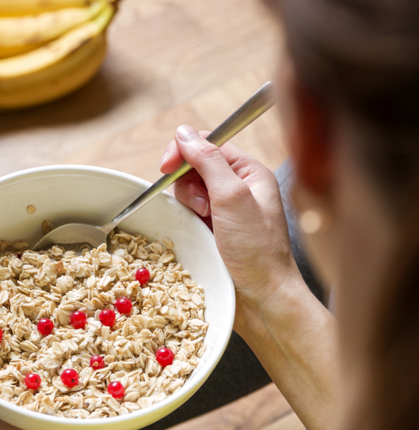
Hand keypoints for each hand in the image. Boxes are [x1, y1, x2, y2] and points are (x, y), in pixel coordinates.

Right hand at [159, 125, 302, 327]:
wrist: (263, 296)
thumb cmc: (256, 250)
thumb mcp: (232, 197)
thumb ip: (208, 160)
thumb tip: (184, 132)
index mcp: (251, 173)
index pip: (211, 144)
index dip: (185, 151)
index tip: (166, 166)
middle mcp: (239, 188)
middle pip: (195, 166)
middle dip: (188, 183)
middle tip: (200, 205)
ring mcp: (226, 210)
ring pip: (189, 190)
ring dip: (188, 203)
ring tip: (204, 222)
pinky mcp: (214, 229)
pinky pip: (189, 212)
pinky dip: (186, 219)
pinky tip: (199, 232)